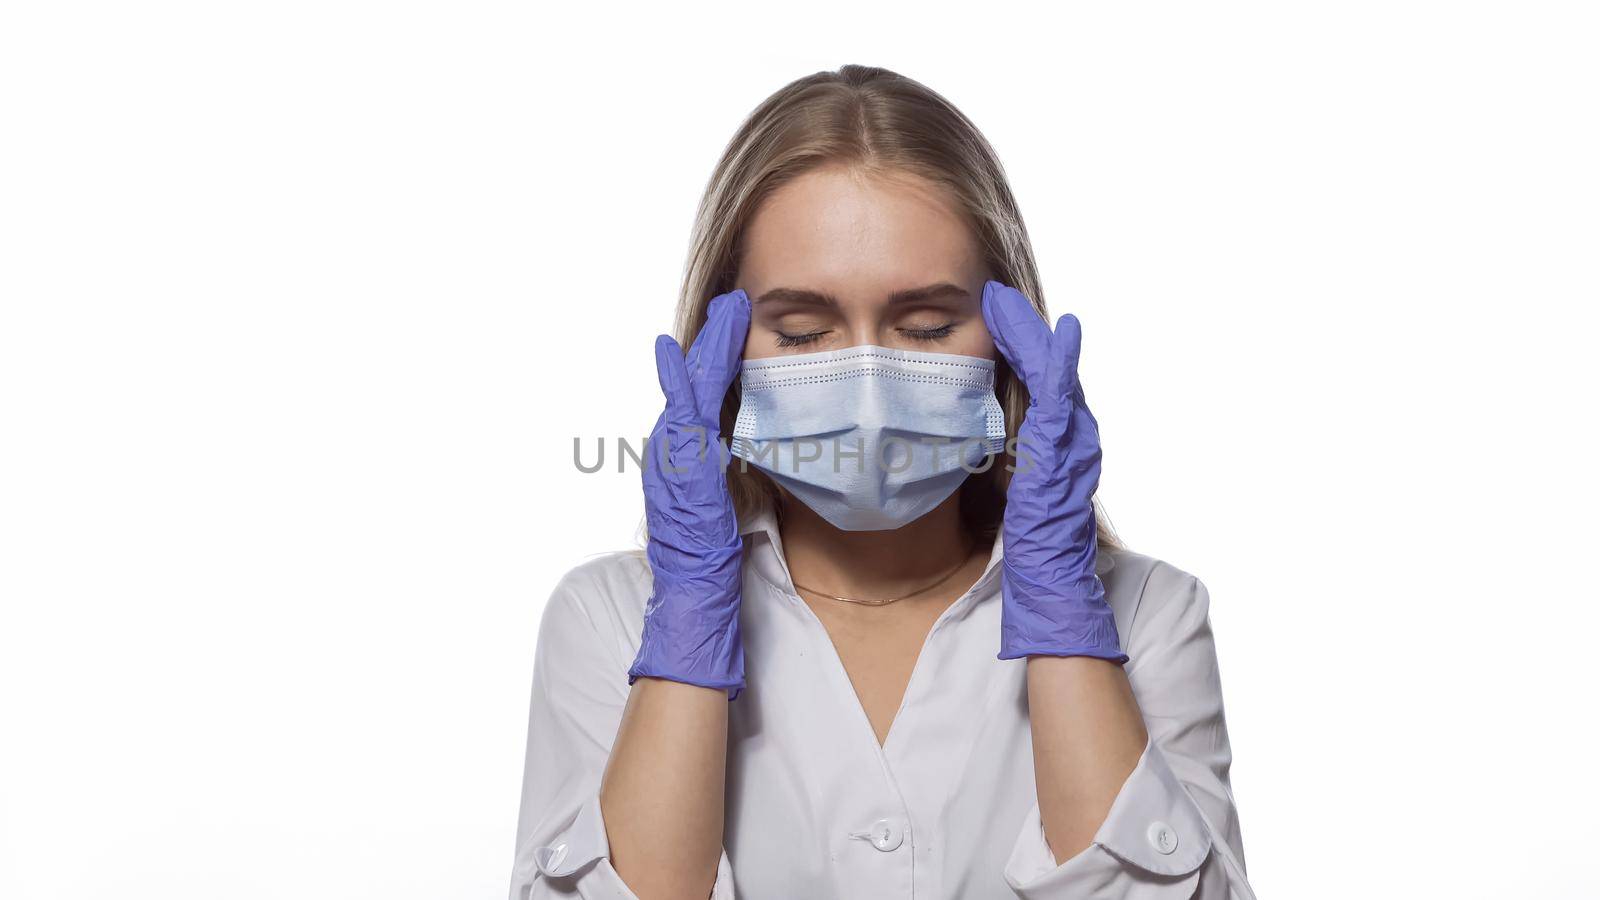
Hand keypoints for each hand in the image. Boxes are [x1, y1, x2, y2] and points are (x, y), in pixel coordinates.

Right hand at [627, 290, 751, 697]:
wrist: (694, 598)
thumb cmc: (716, 563)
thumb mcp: (728, 507)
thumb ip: (733, 476)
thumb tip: (764, 453)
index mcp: (685, 458)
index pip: (702, 396)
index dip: (717, 359)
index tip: (735, 323)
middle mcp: (671, 449)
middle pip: (693, 380)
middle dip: (713, 339)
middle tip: (732, 298)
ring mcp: (671, 455)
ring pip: (690, 385)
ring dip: (710, 345)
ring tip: (728, 308)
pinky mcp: (680, 464)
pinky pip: (688, 409)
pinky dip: (694, 376)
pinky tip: (703, 348)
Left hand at [981, 281, 1125, 661]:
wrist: (1048, 583)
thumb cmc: (1024, 547)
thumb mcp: (1005, 491)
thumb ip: (999, 459)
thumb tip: (961, 436)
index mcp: (1054, 443)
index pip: (1035, 381)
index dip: (1014, 345)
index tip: (988, 312)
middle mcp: (1071, 436)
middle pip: (1045, 368)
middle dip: (1020, 329)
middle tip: (994, 291)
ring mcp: (1072, 442)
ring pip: (1053, 373)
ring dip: (1030, 334)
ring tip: (1003, 300)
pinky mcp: (1065, 452)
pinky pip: (1064, 399)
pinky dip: (1059, 363)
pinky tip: (1056, 333)